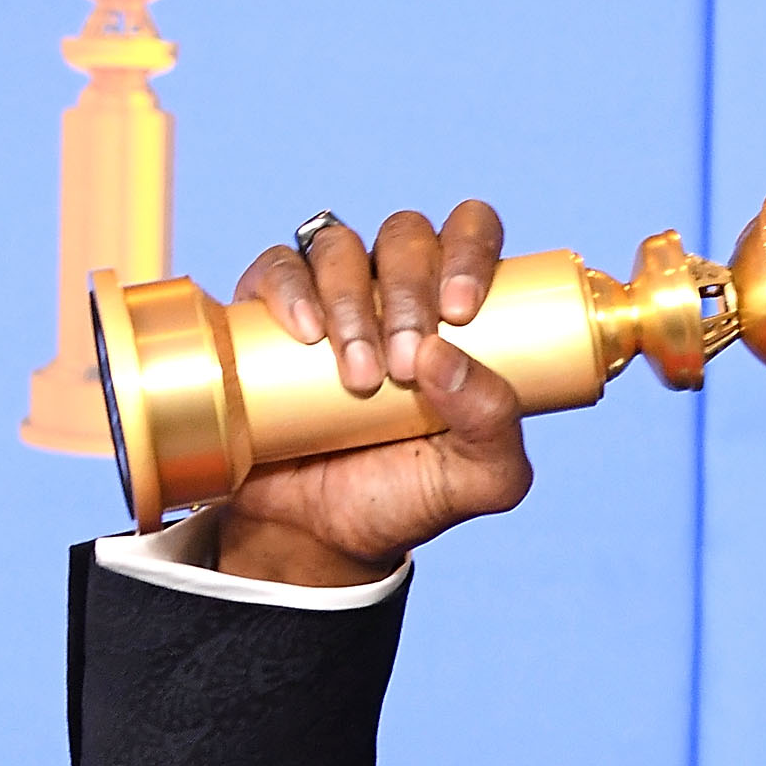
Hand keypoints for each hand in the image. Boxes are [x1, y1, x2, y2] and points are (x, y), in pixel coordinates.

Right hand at [214, 201, 532, 587]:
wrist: (321, 534)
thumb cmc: (407, 496)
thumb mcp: (481, 479)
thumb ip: (496, 425)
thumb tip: (442, 356)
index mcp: (456, 310)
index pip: (471, 231)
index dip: (469, 251)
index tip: (460, 311)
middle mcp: (394, 289)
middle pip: (406, 236)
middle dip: (408, 293)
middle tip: (403, 368)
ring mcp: (330, 294)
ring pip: (341, 247)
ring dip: (353, 304)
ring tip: (359, 378)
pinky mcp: (269, 311)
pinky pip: (279, 267)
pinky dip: (292, 291)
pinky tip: (307, 334)